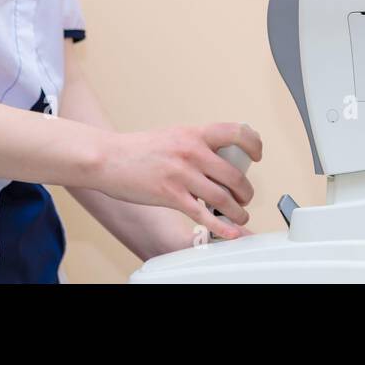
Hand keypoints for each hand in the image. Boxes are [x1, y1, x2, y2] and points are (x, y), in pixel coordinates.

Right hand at [96, 122, 262, 239]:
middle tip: (245, 197)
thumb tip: (221, 156)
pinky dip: (221, 226)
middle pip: (234, 174)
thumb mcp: (175, 135)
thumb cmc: (139, 149)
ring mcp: (182, 175)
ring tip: (239, 215)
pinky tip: (230, 230)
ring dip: (237, 210)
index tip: (256, 155)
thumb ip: (198, 144)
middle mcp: (192, 152)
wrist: (108, 158)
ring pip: (223, 197)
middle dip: (246, 191)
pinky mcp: (171, 196)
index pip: (237, 133)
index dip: (254, 145)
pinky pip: (203, 215)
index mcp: (194, 134)